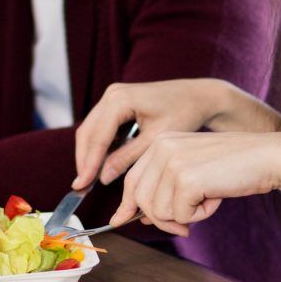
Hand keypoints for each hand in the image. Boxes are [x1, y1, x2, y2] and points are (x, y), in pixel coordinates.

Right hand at [75, 78, 239, 189]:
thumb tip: (103, 177)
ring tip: (88, 181)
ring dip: (89, 155)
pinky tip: (101, 166)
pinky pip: (101, 127)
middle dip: (84, 161)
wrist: (198, 96)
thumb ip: (127, 158)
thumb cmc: (184, 114)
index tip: (81, 185)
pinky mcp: (117, 102)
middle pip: (88, 132)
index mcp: (120, 100)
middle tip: (81, 187)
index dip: (88, 164)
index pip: (97, 137)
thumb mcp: (156, 140)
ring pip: (91, 130)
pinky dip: (99, 147)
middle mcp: (112, 94)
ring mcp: (113, 96)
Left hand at [111, 130, 280, 236]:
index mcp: (162, 141)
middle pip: (141, 200)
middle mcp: (162, 147)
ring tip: (208, 199)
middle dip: (162, 219)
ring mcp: (172, 162)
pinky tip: (216, 198)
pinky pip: (179, 216)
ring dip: (184, 217)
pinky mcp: (185, 179)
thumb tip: (139, 217)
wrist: (269, 157)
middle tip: (186, 225)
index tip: (120, 221)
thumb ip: (166, 187)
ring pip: (158, 212)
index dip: (129, 206)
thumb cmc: (236, 166)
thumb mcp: (194, 170)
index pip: (132, 180)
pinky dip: (200, 216)